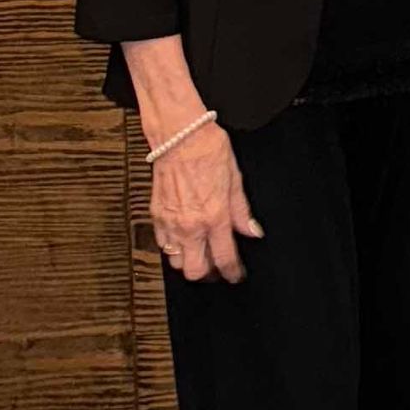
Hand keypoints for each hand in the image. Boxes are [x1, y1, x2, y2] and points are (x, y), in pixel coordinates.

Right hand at [151, 123, 262, 284]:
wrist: (179, 134)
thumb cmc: (209, 150)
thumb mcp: (235, 179)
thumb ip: (242, 211)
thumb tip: (253, 232)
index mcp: (214, 217)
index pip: (224, 259)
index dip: (232, 273)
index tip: (236, 275)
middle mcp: (190, 225)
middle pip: (195, 271)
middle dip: (208, 275)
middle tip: (217, 268)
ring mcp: (170, 222)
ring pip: (176, 262)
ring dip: (189, 262)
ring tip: (201, 253)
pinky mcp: (156, 215)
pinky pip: (162, 244)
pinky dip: (173, 247)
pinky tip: (184, 239)